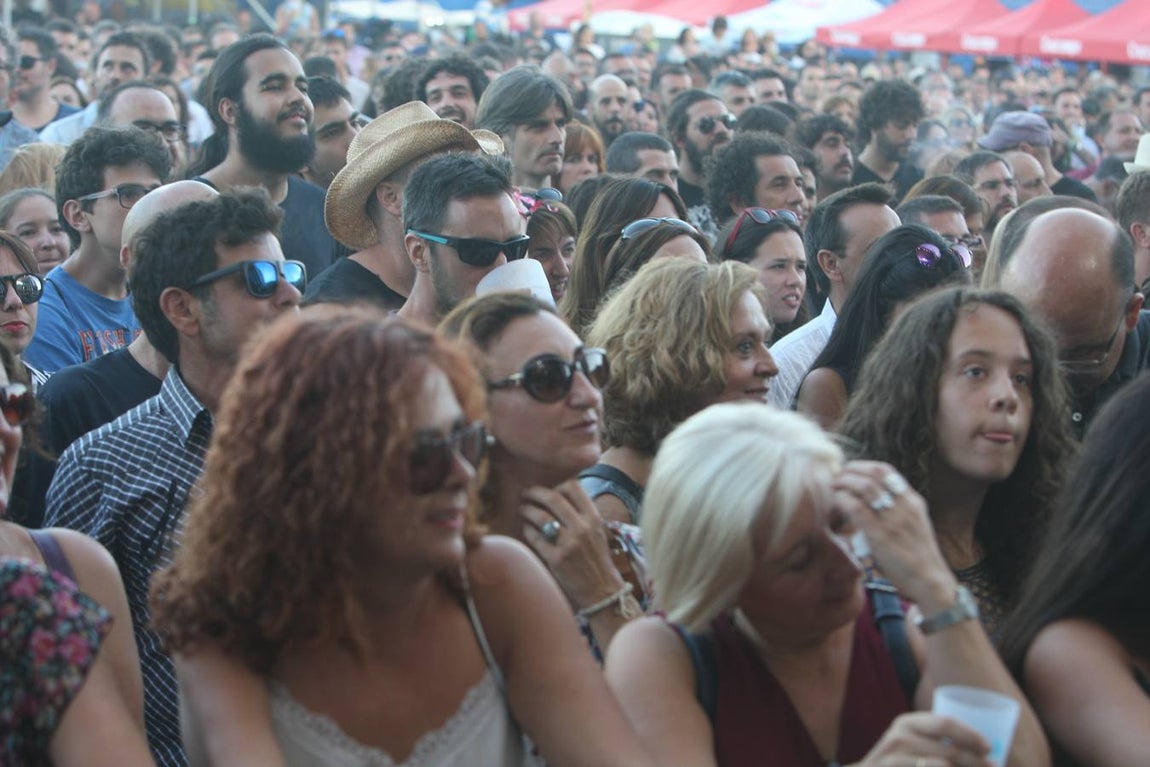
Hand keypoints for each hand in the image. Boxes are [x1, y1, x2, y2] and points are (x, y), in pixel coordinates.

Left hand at [520, 479, 626, 609]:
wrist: (602, 590)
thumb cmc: (597, 559)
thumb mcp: (598, 532)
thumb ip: (582, 514)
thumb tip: (561, 494)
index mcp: (594, 518)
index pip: (573, 487)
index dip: (557, 484)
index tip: (548, 487)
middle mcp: (582, 528)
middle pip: (553, 498)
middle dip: (535, 492)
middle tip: (526, 493)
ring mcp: (569, 544)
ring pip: (540, 516)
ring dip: (527, 510)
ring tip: (523, 509)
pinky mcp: (556, 559)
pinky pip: (535, 537)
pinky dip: (528, 530)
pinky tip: (527, 529)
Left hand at [832, 461, 955, 609]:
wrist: (929, 580)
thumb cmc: (917, 555)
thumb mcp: (913, 524)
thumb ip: (896, 509)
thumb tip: (869, 499)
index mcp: (913, 501)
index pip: (886, 471)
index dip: (863, 465)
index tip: (849, 469)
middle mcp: (904, 506)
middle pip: (873, 474)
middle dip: (850, 470)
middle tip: (836, 476)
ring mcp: (893, 519)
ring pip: (864, 487)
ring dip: (844, 482)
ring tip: (833, 486)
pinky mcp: (881, 535)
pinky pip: (856, 508)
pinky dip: (842, 500)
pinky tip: (837, 503)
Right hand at [855, 712, 991, 766]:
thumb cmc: (899, 761)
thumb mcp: (912, 744)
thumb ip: (937, 743)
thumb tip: (984, 753)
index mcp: (908, 722)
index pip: (944, 723)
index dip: (970, 735)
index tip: (990, 748)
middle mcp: (899, 736)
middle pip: (948, 751)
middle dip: (976, 763)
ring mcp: (892, 757)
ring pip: (942, 765)